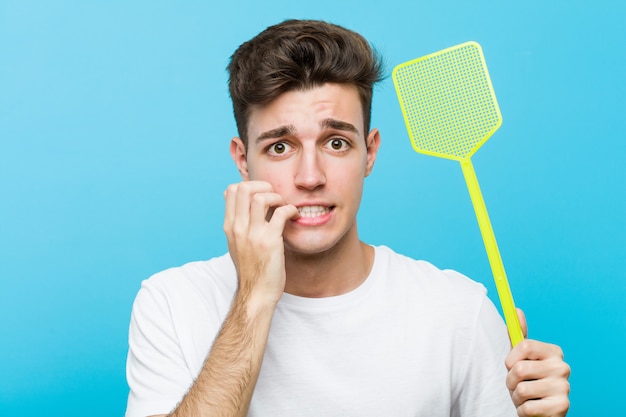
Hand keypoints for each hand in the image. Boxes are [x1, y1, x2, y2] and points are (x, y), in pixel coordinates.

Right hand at [223, 181, 298, 305]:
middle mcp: (238, 228)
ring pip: (261, 197)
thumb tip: (238, 201)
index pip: (231, 190)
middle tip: (274, 196)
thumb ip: (237, 223)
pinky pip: (281, 213)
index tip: (263, 193)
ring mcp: (253, 234)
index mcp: (230, 226)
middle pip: (243, 188)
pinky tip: (294, 215)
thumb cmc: (251, 269)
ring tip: (283, 205)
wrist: (256, 293)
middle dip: (262, 185)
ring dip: (276, 196)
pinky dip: (291, 209)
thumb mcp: (236, 244)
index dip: (250, 185)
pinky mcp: (270, 241)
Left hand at [505, 309, 570, 416]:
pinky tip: (531, 408)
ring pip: (521, 390)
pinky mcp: (562, 407)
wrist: (541, 411)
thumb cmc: (529, 382)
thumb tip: (516, 310)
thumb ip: (518, 336)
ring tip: (525, 397)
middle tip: (517, 385)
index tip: (510, 366)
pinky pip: (527, 408)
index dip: (511, 359)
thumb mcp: (521, 358)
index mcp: (553, 352)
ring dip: (516, 397)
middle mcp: (562, 367)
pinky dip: (522, 410)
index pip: (525, 345)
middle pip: (520, 369)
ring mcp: (564, 387)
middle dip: (510, 380)